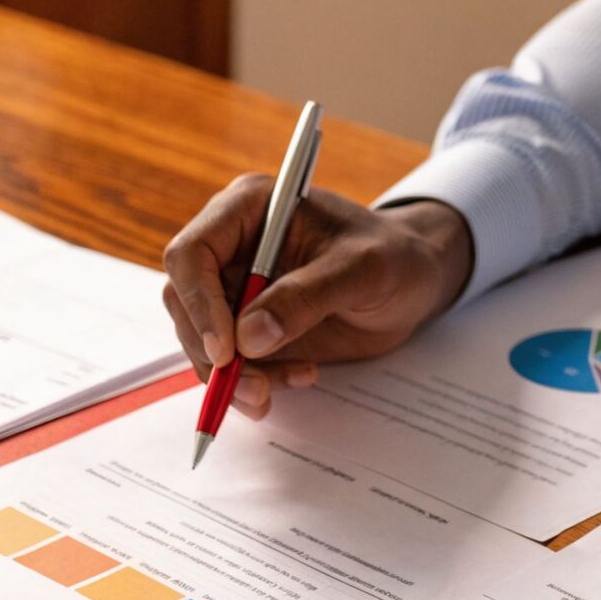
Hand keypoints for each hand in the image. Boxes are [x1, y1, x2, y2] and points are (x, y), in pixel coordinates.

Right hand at [160, 175, 473, 419]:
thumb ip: (307, 297)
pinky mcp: (250, 324)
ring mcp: (238, 286)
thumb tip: (248, 337)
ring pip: (202, 340)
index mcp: (249, 209)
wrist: (414, 280)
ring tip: (282, 388)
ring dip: (234, 376)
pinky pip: (231, 361)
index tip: (227, 351)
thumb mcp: (362, 270)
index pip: (191, 254)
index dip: (199, 305)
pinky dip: (254, 380)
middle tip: (254, 389)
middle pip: (186, 304)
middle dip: (213, 354)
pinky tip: (300, 376)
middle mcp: (232, 246)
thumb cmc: (394, 256)